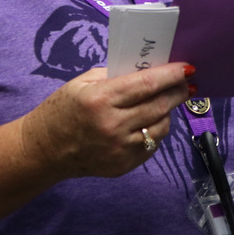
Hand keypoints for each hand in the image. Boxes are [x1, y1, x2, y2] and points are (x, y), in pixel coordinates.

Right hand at [19, 62, 192, 179]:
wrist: (45, 149)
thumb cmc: (62, 109)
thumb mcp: (82, 82)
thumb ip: (114, 75)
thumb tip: (147, 69)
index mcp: (101, 99)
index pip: (146, 84)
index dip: (170, 76)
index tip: (187, 69)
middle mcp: (113, 126)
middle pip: (159, 106)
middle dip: (178, 92)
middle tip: (188, 83)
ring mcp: (120, 149)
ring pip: (160, 128)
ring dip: (168, 113)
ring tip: (166, 102)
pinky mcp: (123, 165)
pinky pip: (151, 146)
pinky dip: (155, 131)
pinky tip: (150, 121)